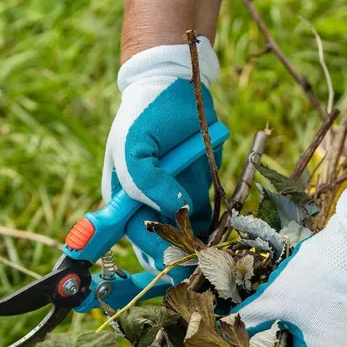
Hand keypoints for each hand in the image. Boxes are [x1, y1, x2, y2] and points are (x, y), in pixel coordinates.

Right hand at [103, 38, 220, 271]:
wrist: (174, 86)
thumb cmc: (144, 116)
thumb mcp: (133, 148)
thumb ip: (146, 183)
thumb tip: (175, 210)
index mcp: (123, 198)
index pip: (136, 235)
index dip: (154, 248)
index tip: (176, 255)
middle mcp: (146, 204)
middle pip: (159, 244)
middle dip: (179, 255)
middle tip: (202, 260)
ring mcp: (171, 200)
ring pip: (183, 238)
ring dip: (198, 248)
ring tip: (215, 253)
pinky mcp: (196, 193)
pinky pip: (204, 222)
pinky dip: (213, 232)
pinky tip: (223, 236)